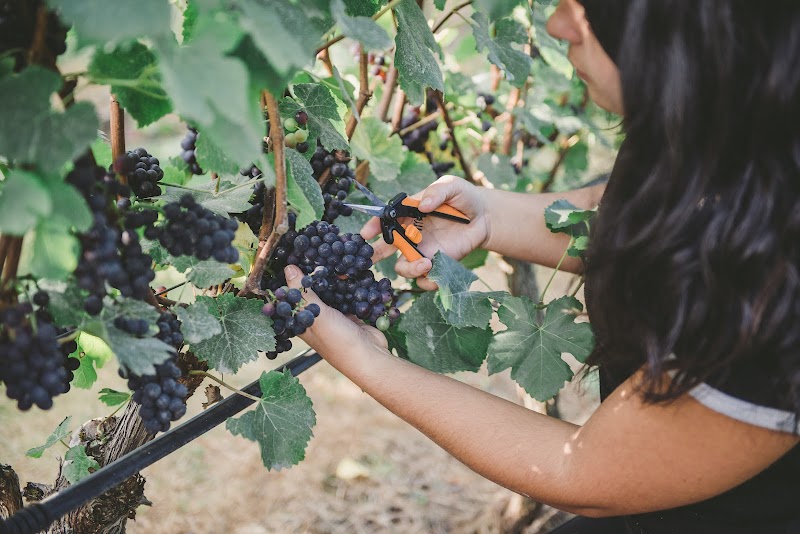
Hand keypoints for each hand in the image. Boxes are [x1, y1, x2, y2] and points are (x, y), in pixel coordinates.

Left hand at [283, 265, 389, 357]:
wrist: (370, 356)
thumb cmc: (338, 341)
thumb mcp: (317, 316)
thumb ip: (303, 293)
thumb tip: (288, 268)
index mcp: (301, 322)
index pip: (288, 299)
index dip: (288, 280)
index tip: (290, 257)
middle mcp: (315, 318)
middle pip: (309, 292)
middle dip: (311, 274)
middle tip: (312, 251)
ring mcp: (333, 315)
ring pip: (328, 290)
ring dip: (330, 276)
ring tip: (330, 255)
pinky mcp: (349, 312)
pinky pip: (345, 293)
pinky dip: (347, 283)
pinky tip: (348, 268)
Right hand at [361, 175, 489, 289]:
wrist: (484, 217)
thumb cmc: (464, 198)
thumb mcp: (451, 186)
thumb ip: (437, 191)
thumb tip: (424, 205)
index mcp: (408, 213)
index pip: (385, 220)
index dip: (373, 226)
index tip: (367, 233)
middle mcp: (410, 234)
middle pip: (385, 248)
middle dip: (375, 254)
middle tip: (370, 258)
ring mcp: (422, 251)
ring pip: (403, 267)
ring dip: (409, 269)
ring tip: (425, 264)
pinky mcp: (437, 264)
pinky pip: (425, 279)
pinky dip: (427, 281)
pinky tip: (435, 274)